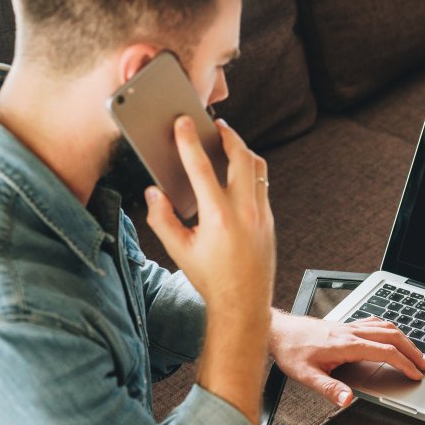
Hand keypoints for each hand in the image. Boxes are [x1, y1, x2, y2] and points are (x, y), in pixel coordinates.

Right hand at [144, 116, 274, 322]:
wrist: (244, 302)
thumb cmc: (210, 278)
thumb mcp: (178, 250)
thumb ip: (161, 218)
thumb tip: (154, 192)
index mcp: (218, 217)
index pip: (201, 168)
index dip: (189, 141)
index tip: (184, 122)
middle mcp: (244, 212)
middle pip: (241, 158)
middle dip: (229, 136)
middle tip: (216, 125)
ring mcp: (261, 215)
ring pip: (258, 169)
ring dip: (244, 151)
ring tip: (230, 142)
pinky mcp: (270, 221)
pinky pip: (262, 186)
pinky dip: (251, 172)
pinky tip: (239, 172)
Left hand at [269, 314, 424, 406]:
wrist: (279, 331)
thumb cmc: (291, 351)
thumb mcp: (306, 376)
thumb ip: (329, 389)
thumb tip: (348, 400)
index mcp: (346, 345)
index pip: (385, 352)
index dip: (404, 363)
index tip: (415, 374)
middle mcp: (351, 332)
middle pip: (392, 336)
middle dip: (412, 350)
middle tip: (424, 364)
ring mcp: (350, 326)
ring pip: (386, 327)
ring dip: (404, 339)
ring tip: (414, 352)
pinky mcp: (346, 324)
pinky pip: (375, 323)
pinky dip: (390, 330)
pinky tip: (391, 335)